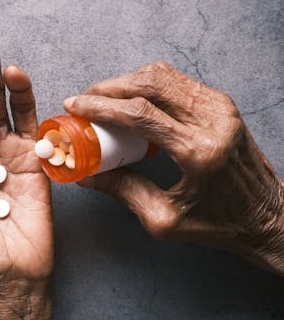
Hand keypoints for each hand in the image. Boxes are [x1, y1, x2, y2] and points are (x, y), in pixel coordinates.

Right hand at [64, 62, 283, 274]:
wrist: (266, 217)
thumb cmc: (220, 223)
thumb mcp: (164, 220)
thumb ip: (124, 191)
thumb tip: (87, 175)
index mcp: (198, 151)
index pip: (140, 114)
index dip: (101, 105)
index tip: (75, 105)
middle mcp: (213, 122)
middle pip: (149, 84)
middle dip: (109, 88)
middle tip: (84, 99)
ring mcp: (221, 109)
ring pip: (163, 76)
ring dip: (127, 81)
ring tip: (103, 98)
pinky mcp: (222, 105)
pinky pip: (177, 82)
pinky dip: (147, 84)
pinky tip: (131, 100)